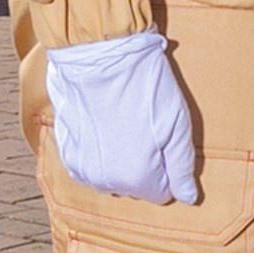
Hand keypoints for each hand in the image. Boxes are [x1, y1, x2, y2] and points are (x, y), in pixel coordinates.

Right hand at [46, 29, 197, 204]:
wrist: (99, 54)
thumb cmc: (144, 86)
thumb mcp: (177, 125)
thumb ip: (182, 167)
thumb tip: (188, 198)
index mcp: (137, 178)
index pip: (162, 193)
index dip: (168, 168)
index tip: (164, 139)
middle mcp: (106, 181)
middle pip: (135, 186)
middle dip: (144, 164)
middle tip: (145, 127)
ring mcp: (81, 167)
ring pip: (111, 176)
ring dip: (118, 158)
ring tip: (124, 122)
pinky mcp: (66, 149)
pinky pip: (88, 164)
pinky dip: (97, 150)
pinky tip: (103, 123)